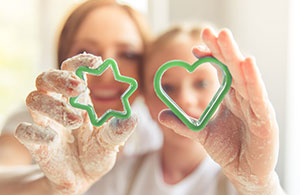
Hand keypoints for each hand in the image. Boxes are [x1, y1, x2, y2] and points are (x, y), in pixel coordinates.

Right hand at [15, 54, 136, 193]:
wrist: (81, 180)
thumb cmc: (95, 155)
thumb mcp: (110, 143)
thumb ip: (118, 131)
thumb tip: (133, 117)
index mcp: (77, 101)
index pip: (71, 71)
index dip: (80, 61)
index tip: (97, 61)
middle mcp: (58, 107)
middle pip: (46, 78)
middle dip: (60, 79)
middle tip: (80, 87)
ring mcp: (45, 124)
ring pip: (33, 99)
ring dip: (54, 106)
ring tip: (75, 121)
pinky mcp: (35, 144)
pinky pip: (23, 130)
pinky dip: (35, 132)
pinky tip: (53, 139)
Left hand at [159, 27, 283, 193]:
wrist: (244, 172)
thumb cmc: (228, 149)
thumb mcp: (201, 133)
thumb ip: (183, 123)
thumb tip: (160, 114)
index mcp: (233, 97)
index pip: (223, 71)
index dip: (211, 57)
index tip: (195, 48)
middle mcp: (245, 97)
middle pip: (234, 67)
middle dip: (223, 48)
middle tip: (211, 31)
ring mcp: (256, 106)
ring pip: (246, 77)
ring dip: (235, 56)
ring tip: (225, 37)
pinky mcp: (265, 119)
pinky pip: (258, 96)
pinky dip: (253, 80)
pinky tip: (246, 63)